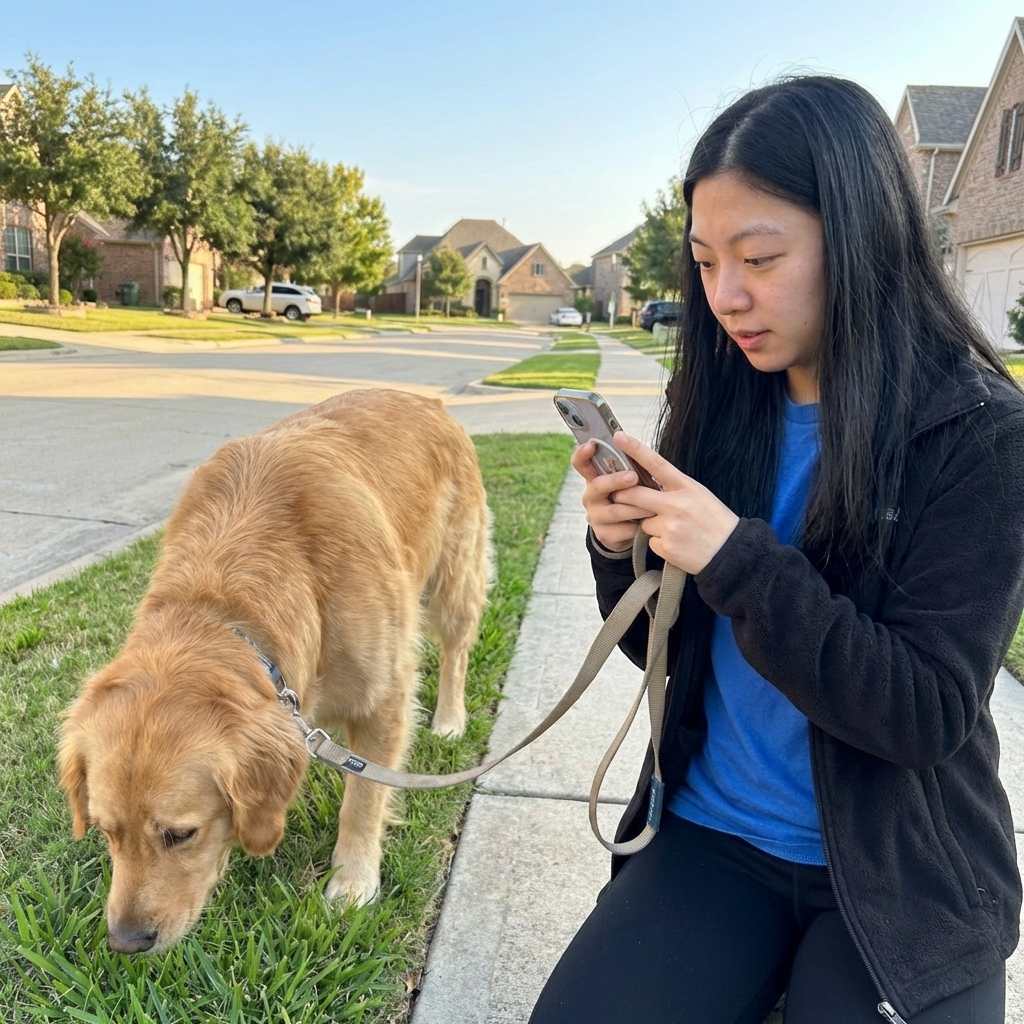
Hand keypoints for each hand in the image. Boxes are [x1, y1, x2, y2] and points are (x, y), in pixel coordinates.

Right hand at [571, 439, 648, 552]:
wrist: (628, 531)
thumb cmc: (631, 498)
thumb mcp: (628, 481)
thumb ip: (628, 468)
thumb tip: (637, 447)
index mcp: (594, 478)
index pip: (580, 463)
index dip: (582, 454)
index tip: (591, 445)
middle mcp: (591, 496)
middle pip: (597, 485)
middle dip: (616, 480)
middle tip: (633, 476)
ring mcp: (595, 516)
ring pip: (614, 510)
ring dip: (636, 507)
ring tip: (653, 506)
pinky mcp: (604, 534)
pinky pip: (623, 529)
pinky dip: (639, 526)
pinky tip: (650, 524)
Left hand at [610, 432, 740, 573]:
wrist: (731, 553)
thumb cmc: (715, 522)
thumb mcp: (700, 495)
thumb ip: (674, 488)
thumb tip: (649, 482)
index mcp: (686, 487)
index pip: (657, 464)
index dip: (636, 449)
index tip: (619, 436)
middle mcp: (676, 505)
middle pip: (635, 494)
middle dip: (623, 495)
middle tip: (620, 496)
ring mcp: (669, 527)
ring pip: (643, 522)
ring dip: (652, 526)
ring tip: (675, 531)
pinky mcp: (665, 546)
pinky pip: (650, 541)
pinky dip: (659, 543)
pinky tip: (677, 544)